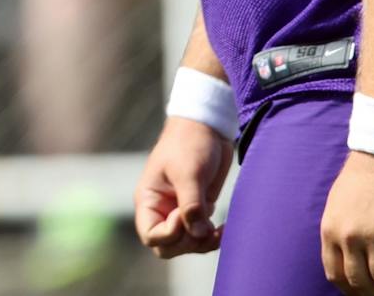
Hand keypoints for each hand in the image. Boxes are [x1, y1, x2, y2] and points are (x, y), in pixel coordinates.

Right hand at [134, 116, 231, 257]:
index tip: (184, 216)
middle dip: (186, 243)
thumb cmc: (190, 143)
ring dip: (203, 243)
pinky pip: (202, 236)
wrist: (207, 127)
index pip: (150, 234)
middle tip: (205, 227)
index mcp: (149, 199)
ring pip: (186, 244)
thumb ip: (191, 205)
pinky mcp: (198, 210)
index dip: (168, 234)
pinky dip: (213, 237)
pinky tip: (224, 228)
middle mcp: (162, 209)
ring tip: (219, 230)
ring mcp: (180, 211)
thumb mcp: (188, 173)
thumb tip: (198, 234)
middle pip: (167, 246)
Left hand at [321, 151, 373, 294]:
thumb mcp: (338, 207)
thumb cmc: (360, 180)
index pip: (335, 274)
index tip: (366, 294)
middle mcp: (348, 236)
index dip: (351, 291)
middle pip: (360, 281)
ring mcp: (372, 234)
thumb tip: (348, 257)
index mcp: (330, 231)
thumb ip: (340, 232)